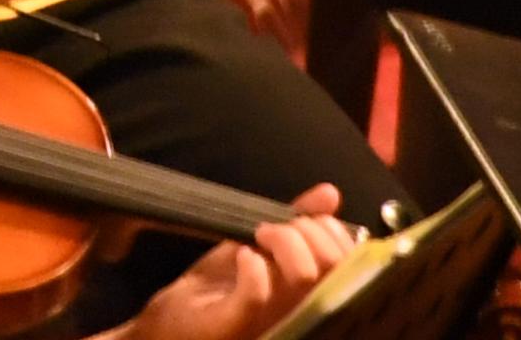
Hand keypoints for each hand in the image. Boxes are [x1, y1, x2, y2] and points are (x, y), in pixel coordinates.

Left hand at [123, 187, 358, 339]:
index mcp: (313, 296)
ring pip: (303, 276)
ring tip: (257, 236)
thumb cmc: (217, 290)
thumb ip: (295, 221)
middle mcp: (302, 314)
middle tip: (274, 227)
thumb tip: (331, 193)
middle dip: (310, 230)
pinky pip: (258, 293)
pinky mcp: (236, 327)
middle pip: (335, 266)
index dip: (334, 231)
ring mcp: (273, 324)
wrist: (168, 326)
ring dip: (283, 240)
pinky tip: (242, 256)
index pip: (352, 263)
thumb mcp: (257, 247)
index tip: (303, 220)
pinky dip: (252, 265)